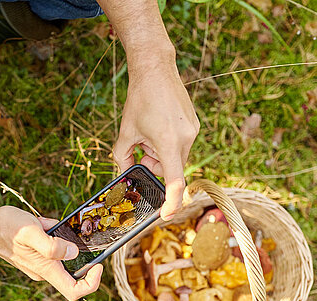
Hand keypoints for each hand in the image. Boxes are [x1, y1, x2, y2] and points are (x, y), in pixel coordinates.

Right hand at [0, 206, 102, 300]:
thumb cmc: (6, 228)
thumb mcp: (31, 231)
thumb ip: (51, 245)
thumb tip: (73, 253)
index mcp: (46, 269)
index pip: (75, 291)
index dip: (92, 282)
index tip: (97, 264)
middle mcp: (44, 271)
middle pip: (73, 275)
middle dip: (79, 254)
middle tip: (75, 235)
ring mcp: (40, 265)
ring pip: (63, 259)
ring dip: (64, 242)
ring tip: (49, 227)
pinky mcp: (36, 257)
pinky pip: (54, 250)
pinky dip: (56, 237)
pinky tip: (43, 225)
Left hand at [113, 48, 199, 220]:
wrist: (156, 69)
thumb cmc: (139, 100)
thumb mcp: (126, 132)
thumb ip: (122, 157)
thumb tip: (123, 174)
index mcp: (169, 142)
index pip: (174, 181)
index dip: (172, 202)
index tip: (166, 214)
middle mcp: (186, 138)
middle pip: (171, 168)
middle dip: (154, 165)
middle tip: (141, 150)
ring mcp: (193, 130)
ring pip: (175, 156)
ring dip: (160, 153)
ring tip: (149, 131)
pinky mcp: (194, 124)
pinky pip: (180, 144)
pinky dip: (167, 143)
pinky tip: (158, 124)